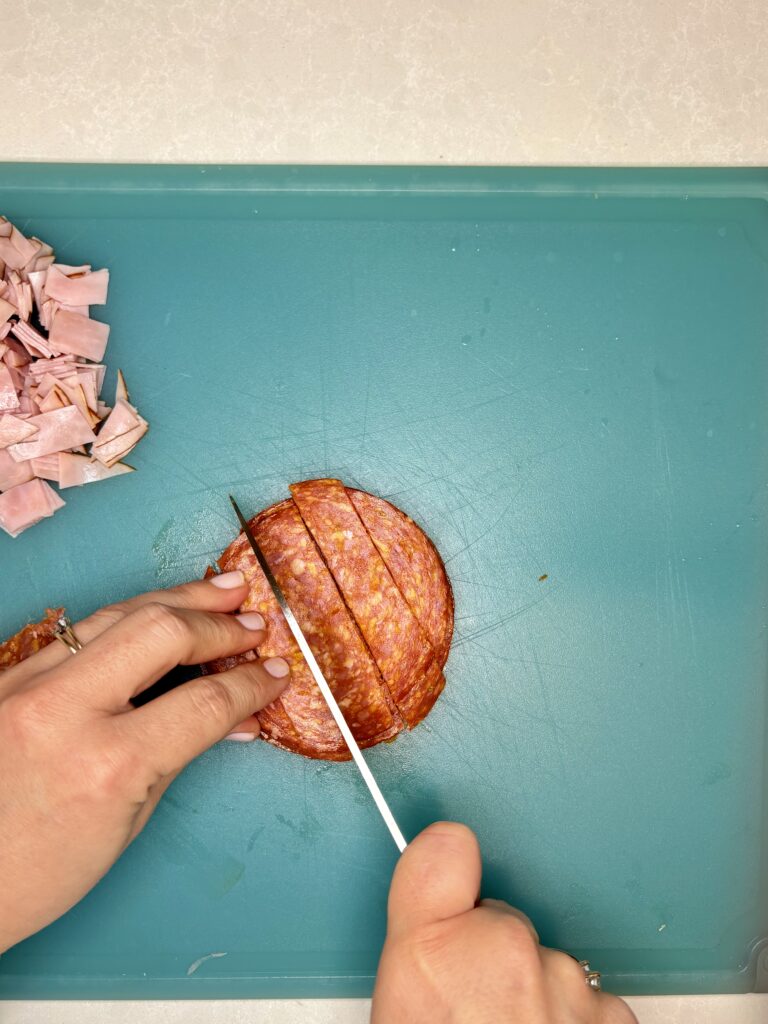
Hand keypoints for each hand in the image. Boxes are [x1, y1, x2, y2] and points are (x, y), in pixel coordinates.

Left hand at [0, 571, 289, 951]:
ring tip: (222, 590)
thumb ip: (180, 753)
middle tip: (252, 626)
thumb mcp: (127, 824)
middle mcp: (62, 711)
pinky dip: (131, 616)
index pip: (204, 702)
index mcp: (106, 765)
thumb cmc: (34, 875)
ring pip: (118, 613)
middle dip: (218, 625)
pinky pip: (82, 630)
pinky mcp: (7, 676)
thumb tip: (233, 715)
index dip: (250, 685)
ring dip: (179, 599)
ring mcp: (25, 685)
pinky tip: (162, 610)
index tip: (272, 675)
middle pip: (162, 633)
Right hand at [372, 822, 636, 1023]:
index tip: (452, 873)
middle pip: (503, 921)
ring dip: (536, 994)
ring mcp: (564, 982)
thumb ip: (422, 938)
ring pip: (546, 964)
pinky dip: (574, 1022)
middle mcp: (501, 950)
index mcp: (430, 949)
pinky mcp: (612, 1015)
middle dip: (493, 957)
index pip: (444, 846)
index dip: (448, 861)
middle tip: (471, 1010)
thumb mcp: (399, 1004)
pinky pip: (588, 1000)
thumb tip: (433, 907)